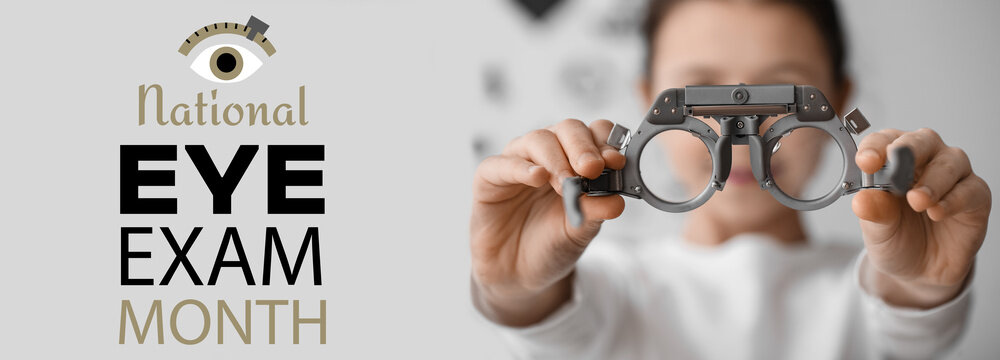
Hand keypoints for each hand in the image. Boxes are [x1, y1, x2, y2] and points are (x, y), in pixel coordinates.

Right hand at [470, 119, 625, 325]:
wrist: (518, 273)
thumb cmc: (550, 244)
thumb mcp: (580, 231)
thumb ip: (597, 212)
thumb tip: (617, 201)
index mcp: (576, 160)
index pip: (594, 134)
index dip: (606, 143)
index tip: (616, 162)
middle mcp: (548, 155)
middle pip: (568, 129)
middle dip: (583, 147)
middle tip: (592, 168)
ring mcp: (518, 162)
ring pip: (538, 140)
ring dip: (556, 159)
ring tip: (566, 184)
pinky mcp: (489, 178)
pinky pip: (501, 164)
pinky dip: (520, 168)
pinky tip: (536, 177)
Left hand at [853, 128, 990, 307]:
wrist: (920, 272)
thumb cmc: (896, 239)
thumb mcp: (877, 230)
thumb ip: (873, 212)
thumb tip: (863, 200)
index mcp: (893, 160)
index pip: (884, 141)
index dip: (875, 147)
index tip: (867, 163)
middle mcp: (925, 161)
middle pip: (922, 141)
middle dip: (909, 151)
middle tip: (897, 170)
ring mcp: (953, 177)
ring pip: (949, 162)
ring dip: (932, 181)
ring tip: (918, 201)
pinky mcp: (976, 197)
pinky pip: (970, 189)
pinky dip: (953, 199)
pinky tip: (938, 212)